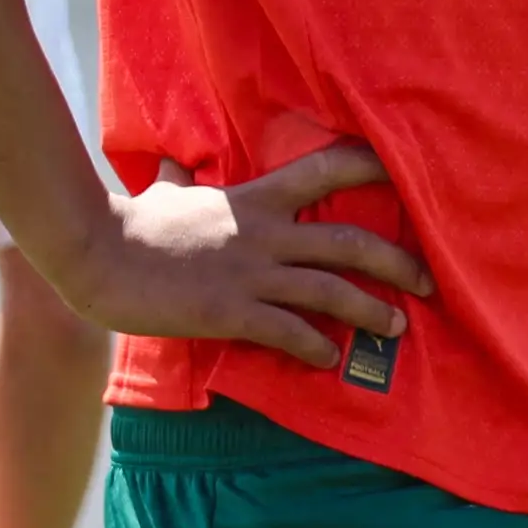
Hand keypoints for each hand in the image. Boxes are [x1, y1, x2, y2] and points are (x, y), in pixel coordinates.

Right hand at [70, 143, 426, 369]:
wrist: (100, 256)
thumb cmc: (133, 224)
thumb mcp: (165, 193)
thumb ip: (182, 180)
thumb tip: (175, 166)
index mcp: (255, 199)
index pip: (325, 171)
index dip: (370, 168)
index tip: (406, 176)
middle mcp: (264, 234)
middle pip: (348, 242)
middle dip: (396, 262)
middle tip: (427, 280)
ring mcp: (250, 274)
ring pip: (330, 291)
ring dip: (370, 311)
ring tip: (397, 327)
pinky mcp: (231, 312)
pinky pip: (288, 332)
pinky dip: (316, 347)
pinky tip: (329, 360)